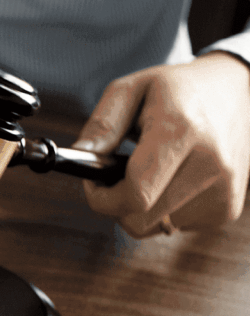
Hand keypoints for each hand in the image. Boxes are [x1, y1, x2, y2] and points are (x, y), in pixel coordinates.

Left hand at [72, 52, 249, 237]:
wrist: (236, 93)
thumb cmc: (178, 90)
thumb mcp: (131, 89)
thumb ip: (101, 125)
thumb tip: (80, 158)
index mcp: (181, 131)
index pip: (136, 193)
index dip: (102, 197)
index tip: (92, 183)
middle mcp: (209, 165)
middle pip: (141, 219)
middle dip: (116, 204)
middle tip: (113, 178)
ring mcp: (223, 191)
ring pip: (157, 227)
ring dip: (141, 207)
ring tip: (148, 171)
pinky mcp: (227, 208)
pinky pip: (177, 226)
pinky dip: (165, 209)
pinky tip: (171, 178)